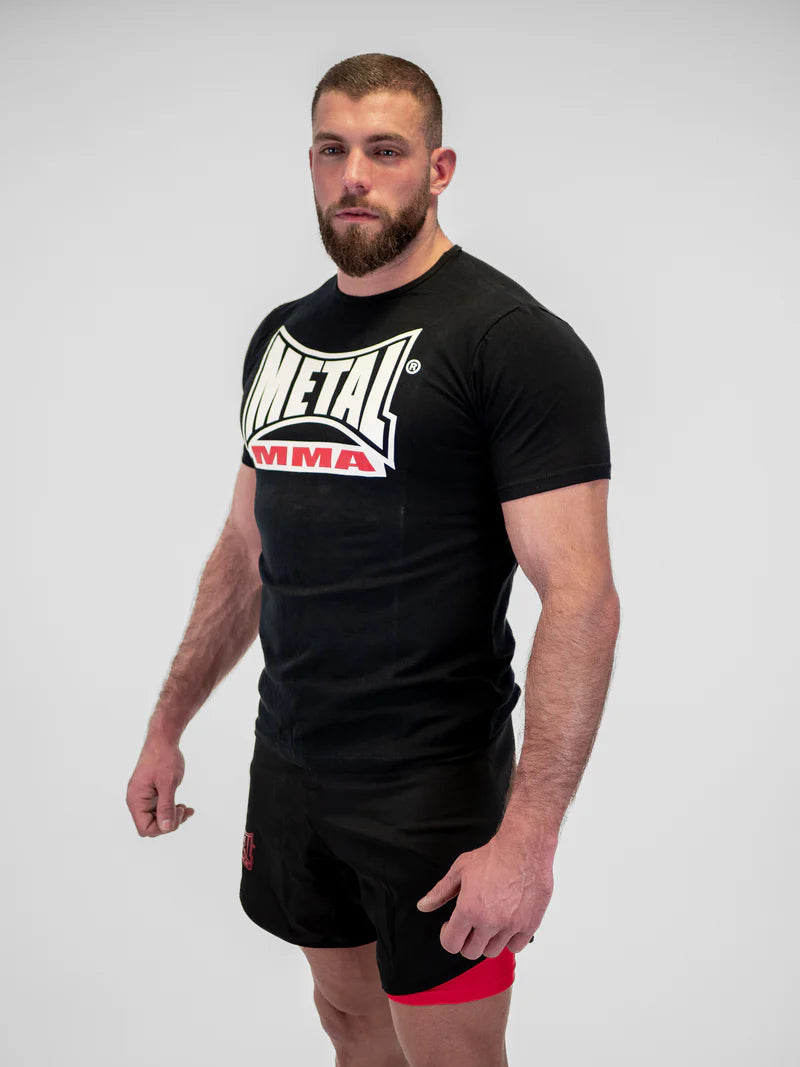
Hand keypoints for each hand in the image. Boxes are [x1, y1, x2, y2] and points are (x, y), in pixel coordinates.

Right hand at [126, 736, 194, 836]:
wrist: (163, 740)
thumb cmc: (163, 757)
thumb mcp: (168, 782)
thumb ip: (166, 806)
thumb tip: (165, 828)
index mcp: (136, 800)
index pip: (145, 829)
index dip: (162, 828)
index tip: (177, 813)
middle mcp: (137, 801)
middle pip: (151, 826)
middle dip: (169, 822)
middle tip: (184, 810)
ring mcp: (144, 797)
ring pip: (157, 819)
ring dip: (172, 817)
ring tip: (186, 809)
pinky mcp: (151, 794)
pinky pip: (160, 809)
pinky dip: (172, 809)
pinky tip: (184, 806)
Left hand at [416, 831, 555, 957]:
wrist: (523, 848)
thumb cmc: (493, 856)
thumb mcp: (460, 869)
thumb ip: (440, 891)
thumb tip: (424, 905)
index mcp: (469, 909)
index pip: (451, 944)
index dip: (447, 936)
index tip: (451, 926)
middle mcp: (489, 922)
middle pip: (471, 952)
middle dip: (466, 940)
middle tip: (469, 925)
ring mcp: (511, 925)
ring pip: (493, 951)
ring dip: (487, 941)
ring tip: (488, 923)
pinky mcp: (529, 925)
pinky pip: (516, 947)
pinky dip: (510, 940)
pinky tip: (506, 924)